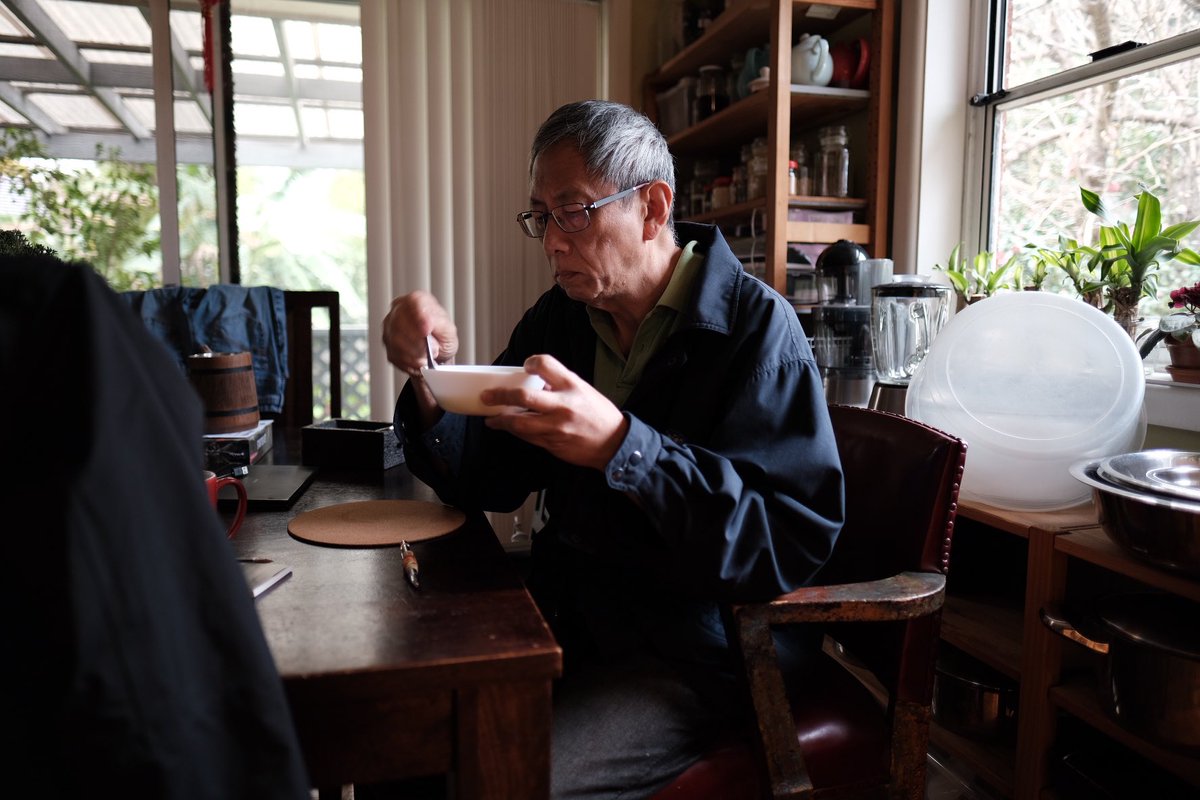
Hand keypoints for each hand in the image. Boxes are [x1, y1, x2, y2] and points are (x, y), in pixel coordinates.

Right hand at [381, 290, 458, 375]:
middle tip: (433, 349)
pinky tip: (418, 360)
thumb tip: (427, 322)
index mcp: (417, 300)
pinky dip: (409, 362)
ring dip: (415, 353)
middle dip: (418, 341)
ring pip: (396, 340)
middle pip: (400, 322)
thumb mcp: (448, 330)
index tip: (426, 330)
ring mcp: (389, 326)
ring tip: (427, 356)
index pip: (413, 301)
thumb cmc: (441, 338)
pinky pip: (394, 354)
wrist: (436, 355)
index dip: (419, 316)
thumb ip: (438, 324)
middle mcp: (399, 310)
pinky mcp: (387, 343)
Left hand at [483, 355, 628, 470]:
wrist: (614, 444)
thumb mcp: (583, 390)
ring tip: (491, 418)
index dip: (531, 362)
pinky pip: (526, 437)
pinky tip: (507, 427)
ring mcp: (556, 426)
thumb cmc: (599, 415)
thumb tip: (534, 382)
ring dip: (500, 420)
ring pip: (518, 422)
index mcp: (572, 386)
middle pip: (523, 397)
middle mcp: (563, 405)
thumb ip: (559, 385)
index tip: (525, 366)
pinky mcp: (552, 443)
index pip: (545, 364)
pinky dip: (514, 431)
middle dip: (500, 395)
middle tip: (487, 395)